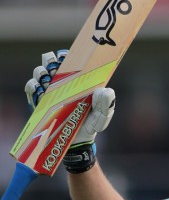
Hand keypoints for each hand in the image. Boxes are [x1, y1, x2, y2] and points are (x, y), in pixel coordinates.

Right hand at [24, 50, 115, 172]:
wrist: (76, 143)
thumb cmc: (91, 126)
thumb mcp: (102, 116)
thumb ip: (105, 104)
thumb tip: (104, 90)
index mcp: (79, 82)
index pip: (71, 62)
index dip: (67, 56)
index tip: (66, 55)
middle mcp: (64, 84)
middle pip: (52, 64)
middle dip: (51, 61)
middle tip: (56, 67)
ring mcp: (51, 92)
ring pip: (40, 73)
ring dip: (41, 72)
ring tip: (47, 80)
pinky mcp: (40, 102)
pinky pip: (32, 89)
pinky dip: (33, 86)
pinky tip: (40, 90)